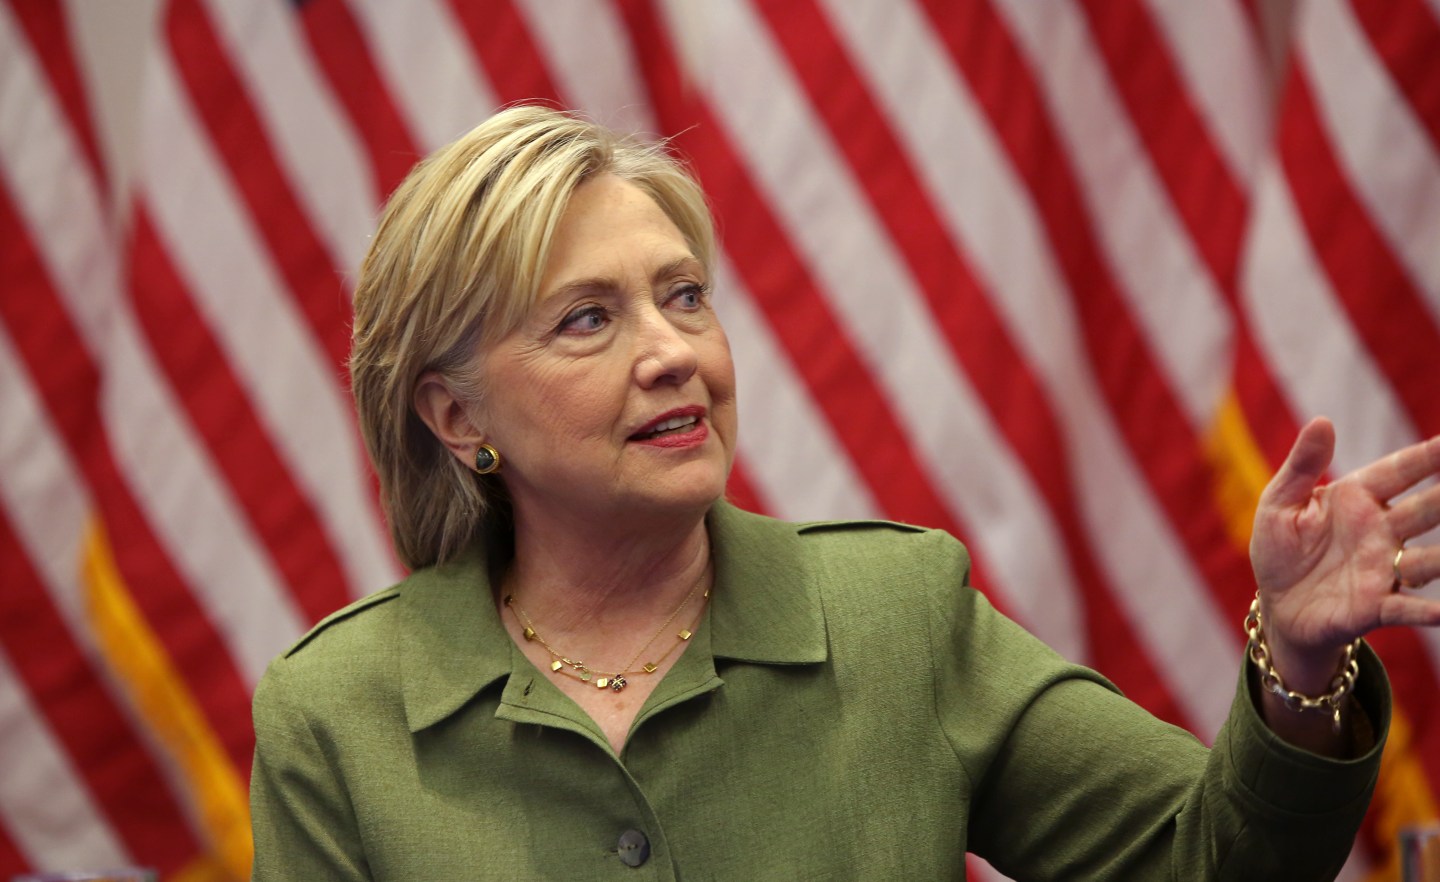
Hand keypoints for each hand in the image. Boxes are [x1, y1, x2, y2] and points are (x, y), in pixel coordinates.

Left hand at [1250, 417, 1439, 693]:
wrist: (1276, 605)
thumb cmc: (1280, 549)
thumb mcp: (1279, 504)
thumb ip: (1302, 466)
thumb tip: (1322, 421)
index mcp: (1357, 499)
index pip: (1399, 472)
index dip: (1427, 456)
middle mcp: (1380, 532)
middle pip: (1424, 511)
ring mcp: (1382, 569)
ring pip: (1426, 561)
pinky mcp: (1374, 607)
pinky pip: (1406, 609)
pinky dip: (1425, 612)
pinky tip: (1438, 612)